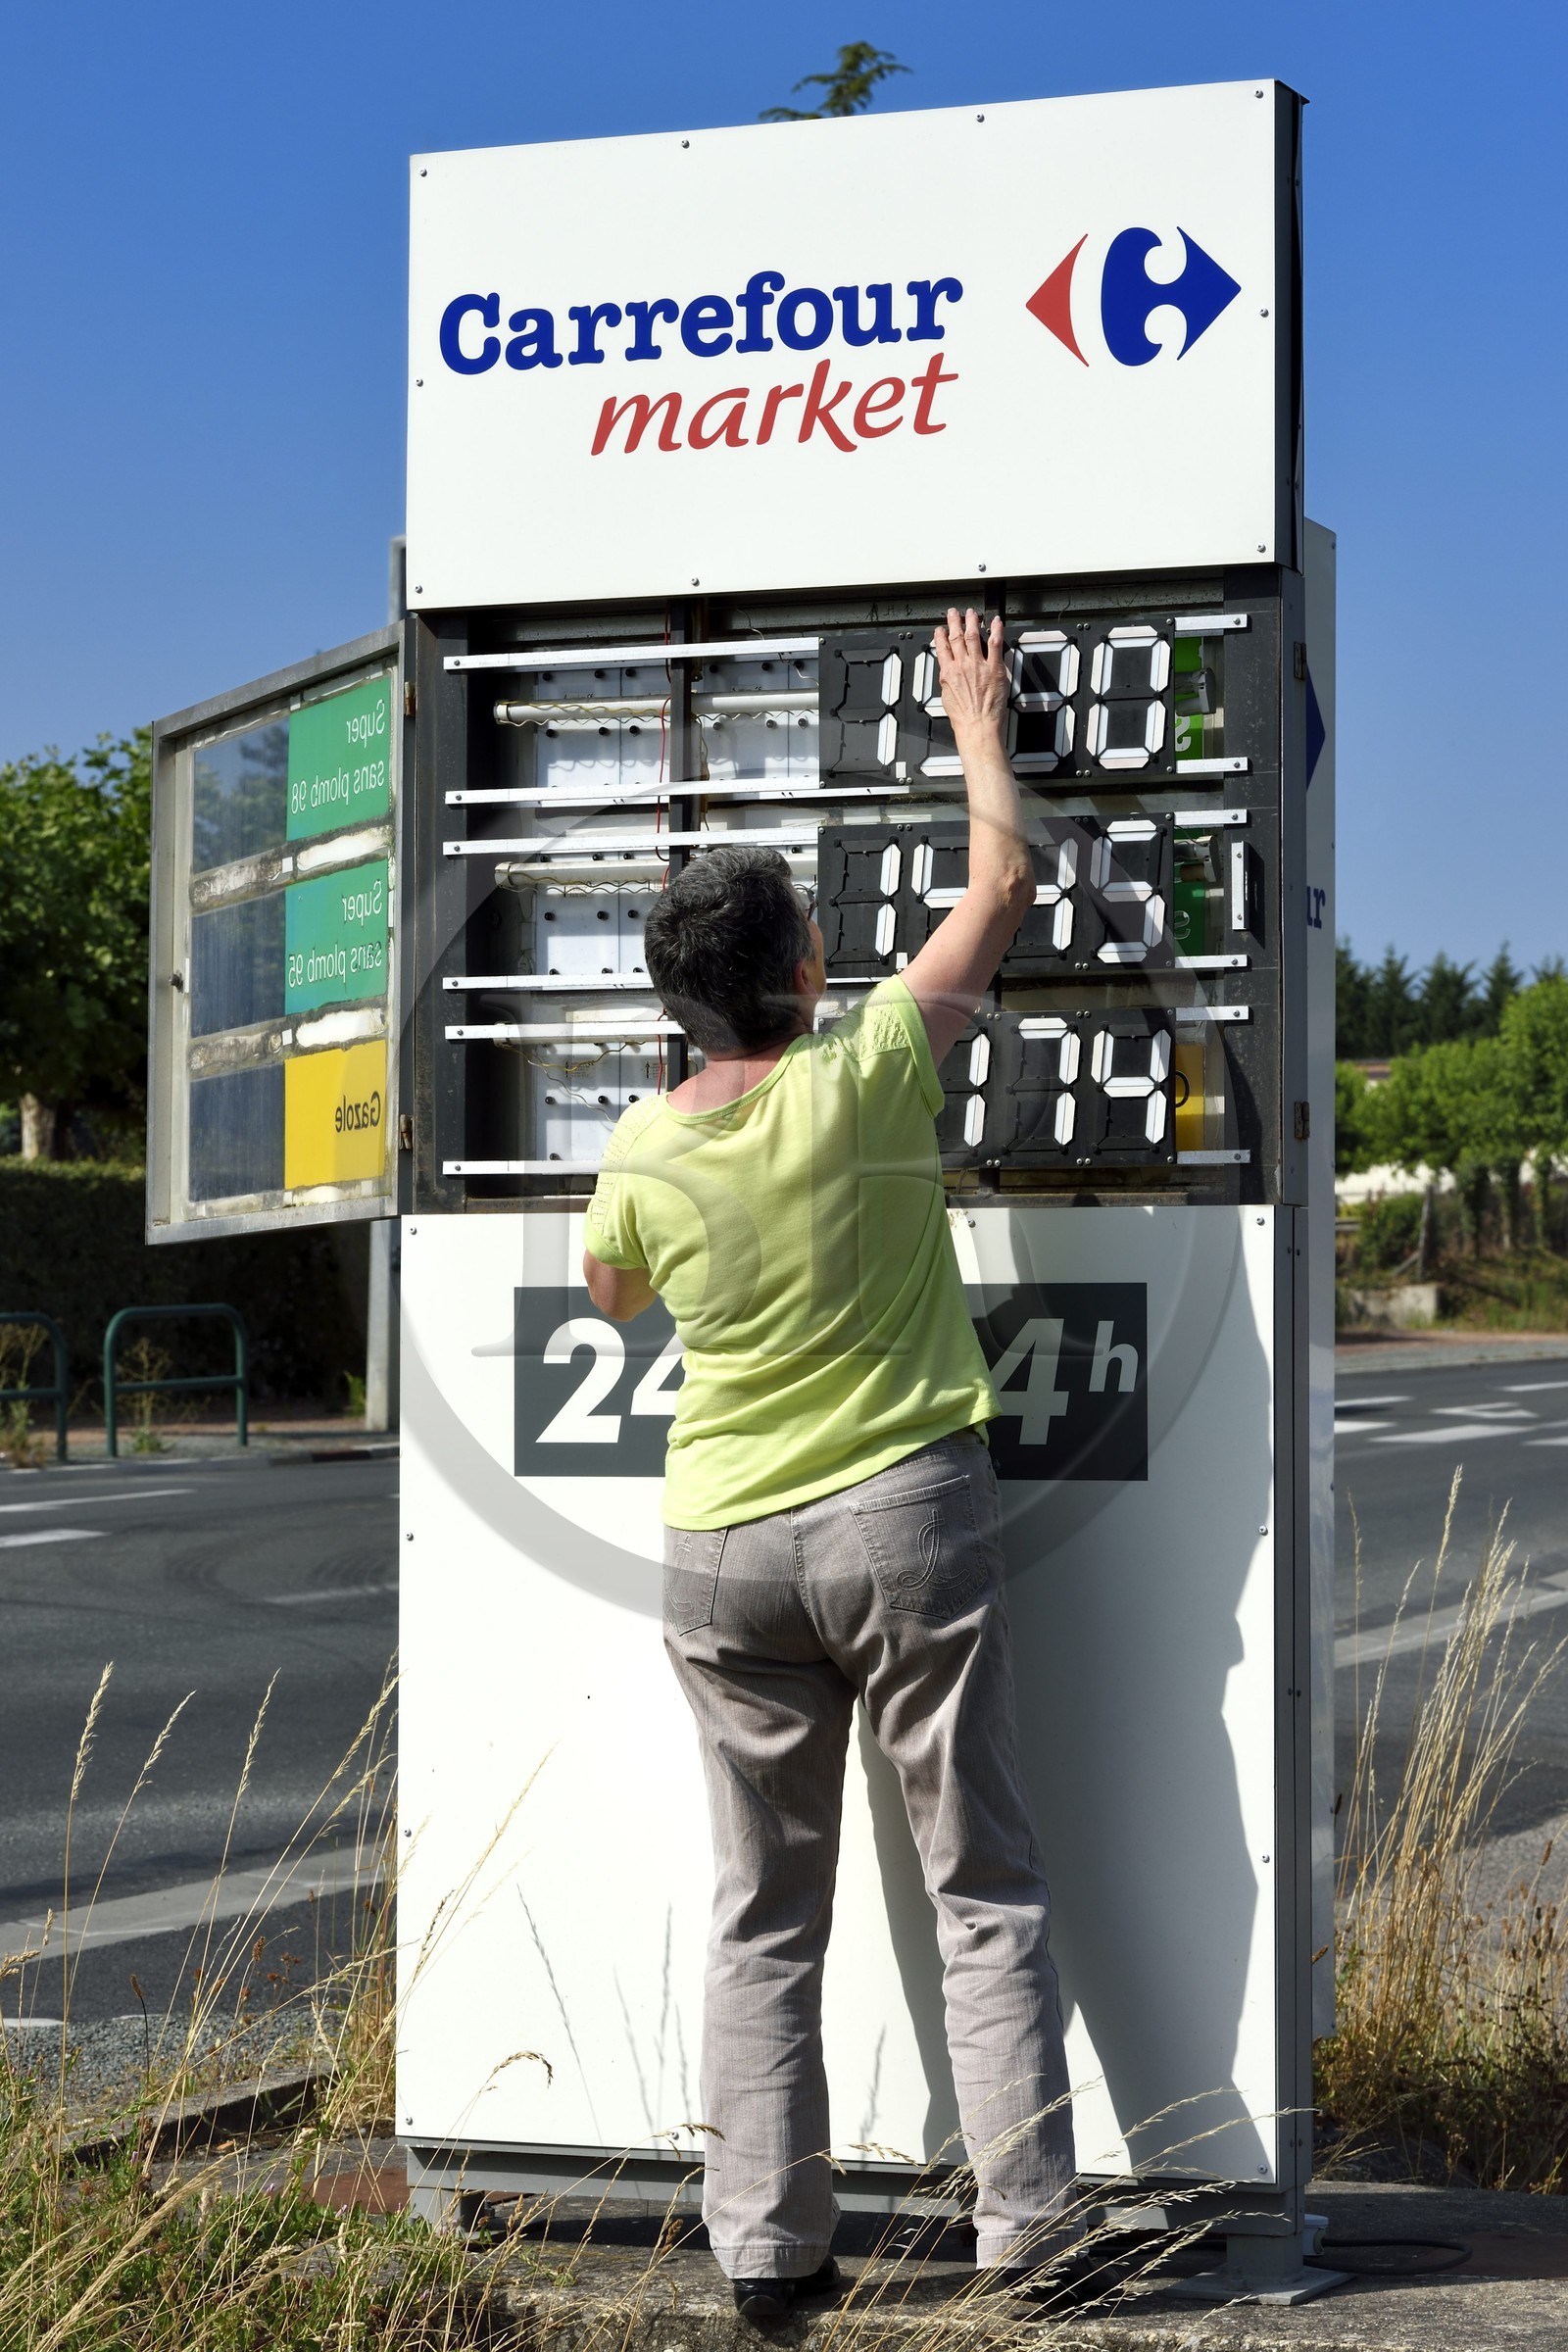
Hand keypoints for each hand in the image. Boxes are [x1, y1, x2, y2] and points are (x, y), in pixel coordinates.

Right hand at [932, 607, 1007, 740]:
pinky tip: (995, 622)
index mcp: (948, 673)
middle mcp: (962, 665)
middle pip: (956, 637)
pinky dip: (995, 630)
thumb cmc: (964, 718)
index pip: (942, 648)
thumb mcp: (947, 697)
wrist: (977, 725)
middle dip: (954, 622)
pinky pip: (995, 643)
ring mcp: (978, 665)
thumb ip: (948, 681)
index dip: (940, 635)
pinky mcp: (994, 668)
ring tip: (972, 613)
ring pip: (973, 635)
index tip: (940, 629)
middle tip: (954, 613)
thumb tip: (948, 675)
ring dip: (972, 621)